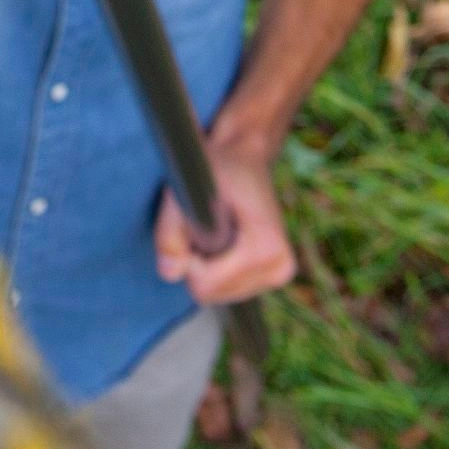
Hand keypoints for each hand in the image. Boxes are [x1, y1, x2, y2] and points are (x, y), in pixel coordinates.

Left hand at [153, 133, 297, 303]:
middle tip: (203, 222)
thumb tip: (169, 272)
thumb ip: (171, 231)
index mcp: (266, 248)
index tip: (190, 225)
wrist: (243, 154)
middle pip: (211, 293)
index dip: (186, 259)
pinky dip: (216, 269)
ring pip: (218, 293)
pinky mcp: (273, 276)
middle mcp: (279, 268)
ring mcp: (278, 275)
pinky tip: (224, 239)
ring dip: (206, 265)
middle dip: (197, 262)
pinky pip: (227, 289)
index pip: (207, 284)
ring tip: (215, 227)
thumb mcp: (187, 189)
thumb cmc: (217, 166)